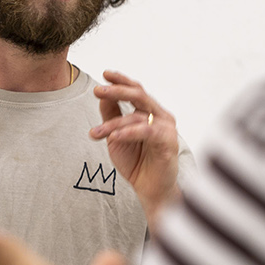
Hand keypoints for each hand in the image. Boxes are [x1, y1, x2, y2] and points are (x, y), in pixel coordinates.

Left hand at [90, 70, 179, 226]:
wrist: (150, 190)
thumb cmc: (137, 162)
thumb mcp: (117, 136)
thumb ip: (112, 116)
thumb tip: (103, 95)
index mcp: (150, 112)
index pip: (137, 90)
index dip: (121, 80)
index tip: (105, 74)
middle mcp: (161, 116)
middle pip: (139, 95)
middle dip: (117, 91)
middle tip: (97, 91)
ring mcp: (166, 128)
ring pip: (137, 116)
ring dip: (113, 124)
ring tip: (96, 133)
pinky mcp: (168, 142)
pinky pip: (146, 132)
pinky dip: (128, 133)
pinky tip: (113, 137)